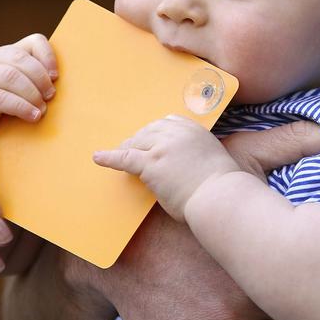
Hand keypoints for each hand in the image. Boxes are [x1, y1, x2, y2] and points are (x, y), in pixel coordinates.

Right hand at [0, 33, 57, 141]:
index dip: (48, 56)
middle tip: (50, 96)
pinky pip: (0, 98)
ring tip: (42, 110)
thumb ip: (37, 80)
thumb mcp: (24, 90)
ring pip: (10, 76)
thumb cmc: (7, 109)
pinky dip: (21, 107)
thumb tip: (59, 80)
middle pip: (20, 58)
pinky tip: (32, 116)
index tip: (56, 77)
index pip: (33, 41)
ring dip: (32, 93)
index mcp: (7, 53)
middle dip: (40, 78)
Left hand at [93, 115, 239, 219]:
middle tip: (130, 150)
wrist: (221, 196)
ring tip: (118, 157)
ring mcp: (162, 147)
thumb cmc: (221, 186)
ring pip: (136, 143)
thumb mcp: (212, 157)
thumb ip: (196, 152)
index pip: (166, 122)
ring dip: (128, 150)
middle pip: (148, 131)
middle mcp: (176, 132)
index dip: (155, 133)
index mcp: (193, 128)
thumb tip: (183, 163)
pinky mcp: (151, 163)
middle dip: (139, 141)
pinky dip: (109, 158)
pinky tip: (98, 158)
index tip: (150, 140)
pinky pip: (125, 158)